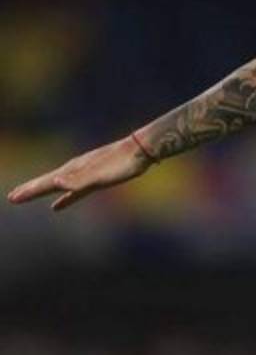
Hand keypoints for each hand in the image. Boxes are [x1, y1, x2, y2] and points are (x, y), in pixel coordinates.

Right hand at [7, 136, 152, 211]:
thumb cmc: (123, 163)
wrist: (143, 149)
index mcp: (75, 169)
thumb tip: (56, 182)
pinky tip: (59, 205)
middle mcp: (77, 169)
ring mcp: (87, 173)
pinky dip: (65, 198)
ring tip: (28, 197)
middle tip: (12, 197)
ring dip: (44, 192)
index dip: (31, 191)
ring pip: (60, 185)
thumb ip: (79, 180)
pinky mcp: (98, 178)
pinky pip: (75, 191)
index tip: (13, 198)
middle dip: (31, 190)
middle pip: (49, 182)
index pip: (48, 182)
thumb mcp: (101, 174)